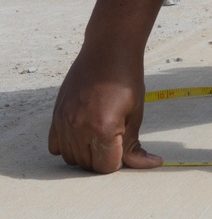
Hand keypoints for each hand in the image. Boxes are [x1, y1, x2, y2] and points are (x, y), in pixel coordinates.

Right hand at [48, 48, 162, 173]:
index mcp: (103, 129)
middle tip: (115, 140)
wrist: (108, 50)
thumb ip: (135, 145)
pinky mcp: (56, 114)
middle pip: (88, 165)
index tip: (124, 147)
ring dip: (86, 154)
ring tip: (100, 136)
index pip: (106, 168)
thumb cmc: (127, 79)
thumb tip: (149, 164)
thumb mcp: (136, 113)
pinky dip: (68, 146)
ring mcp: (64, 121)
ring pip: (71, 158)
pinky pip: (55, 146)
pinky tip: (83, 133)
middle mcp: (79, 128)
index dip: (118, 162)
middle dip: (103, 159)